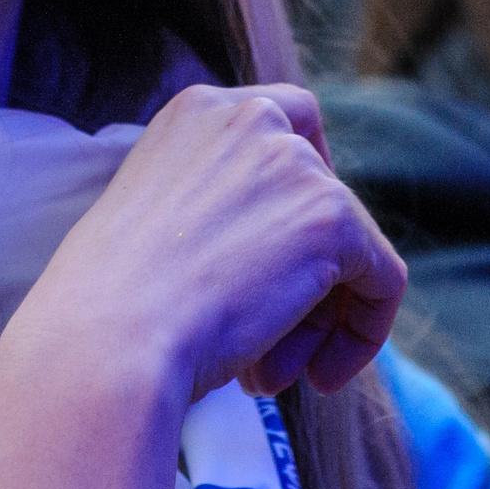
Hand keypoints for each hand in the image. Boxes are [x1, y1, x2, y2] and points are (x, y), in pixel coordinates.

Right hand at [2, 83, 403, 400]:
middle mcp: (250, 116)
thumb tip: (282, 253)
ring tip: (266, 376)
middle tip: (267, 347)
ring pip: (349, 247)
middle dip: (305, 275)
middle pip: (323, 192)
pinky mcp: (331, 216)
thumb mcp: (156, 225)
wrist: (106, 340)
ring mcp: (294, 163)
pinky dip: (362, 335)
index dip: (293, 204)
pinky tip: (317, 378)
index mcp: (196, 111)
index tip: (274, 267)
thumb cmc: (111, 308)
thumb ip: (216, 207)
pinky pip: (383, 279)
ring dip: (315, 319)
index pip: (286, 128)